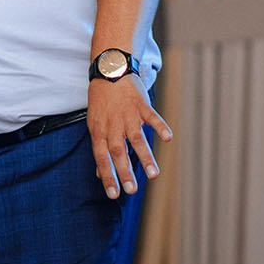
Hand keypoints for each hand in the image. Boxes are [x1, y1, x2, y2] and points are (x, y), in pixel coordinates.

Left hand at [88, 75, 171, 199]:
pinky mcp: (141, 104)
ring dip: (145, 156)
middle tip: (132, 190)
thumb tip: (99, 174)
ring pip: (136, 138)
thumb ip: (100, 149)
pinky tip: (168, 137)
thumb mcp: (94, 123)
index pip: (101, 158)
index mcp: (99, 131)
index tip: (114, 194)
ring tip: (154, 174)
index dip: (107, 176)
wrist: (109, 69)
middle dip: (125, 172)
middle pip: (118, 151)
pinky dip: (160, 126)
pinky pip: (151, 117)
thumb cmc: (101, 100)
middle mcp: (113, 124)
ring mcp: (127, 114)